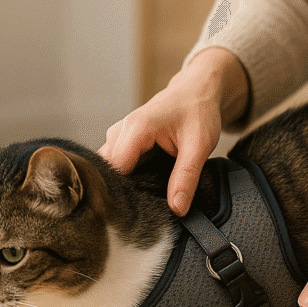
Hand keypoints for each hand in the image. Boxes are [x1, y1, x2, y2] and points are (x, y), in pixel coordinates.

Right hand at [99, 47, 248, 215]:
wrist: (197, 89)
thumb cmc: (199, 111)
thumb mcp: (200, 146)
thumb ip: (186, 178)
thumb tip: (177, 210)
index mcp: (136, 129)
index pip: (114, 171)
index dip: (121, 196)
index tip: (134, 217)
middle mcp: (120, 131)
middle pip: (107, 173)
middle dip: (121, 194)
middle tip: (140, 215)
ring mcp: (118, 136)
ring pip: (109, 170)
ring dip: (123, 187)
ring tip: (142, 203)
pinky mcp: (122, 142)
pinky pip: (116, 166)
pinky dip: (127, 179)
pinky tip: (141, 190)